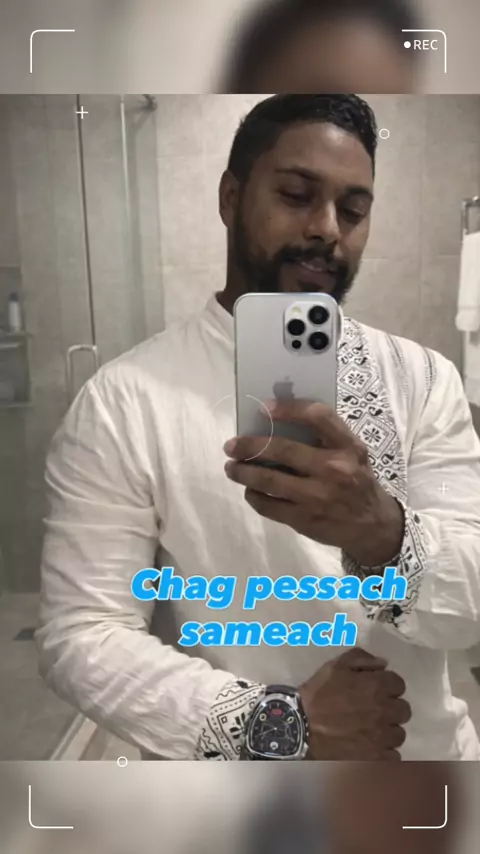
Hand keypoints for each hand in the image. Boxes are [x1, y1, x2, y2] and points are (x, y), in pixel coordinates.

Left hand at [224, 399, 403, 567]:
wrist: (373, 526)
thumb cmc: (357, 480)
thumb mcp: (353, 453)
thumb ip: (324, 438)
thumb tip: (275, 423)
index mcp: (348, 446)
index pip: (317, 416)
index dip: (288, 409)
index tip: (263, 408)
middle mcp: (334, 469)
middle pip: (282, 449)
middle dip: (249, 445)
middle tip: (231, 445)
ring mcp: (317, 497)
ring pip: (268, 479)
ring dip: (243, 472)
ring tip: (232, 467)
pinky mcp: (304, 520)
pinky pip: (268, 505)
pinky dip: (253, 495)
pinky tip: (249, 490)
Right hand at [299, 648, 410, 760]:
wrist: (300, 728)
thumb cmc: (318, 695)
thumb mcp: (335, 666)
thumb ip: (361, 658)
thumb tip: (383, 663)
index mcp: (376, 686)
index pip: (399, 684)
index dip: (387, 685)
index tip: (376, 689)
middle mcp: (384, 711)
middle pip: (404, 710)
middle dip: (391, 707)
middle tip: (374, 710)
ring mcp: (382, 737)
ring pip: (399, 734)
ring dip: (388, 731)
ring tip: (370, 731)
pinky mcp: (376, 759)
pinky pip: (393, 756)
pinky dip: (384, 753)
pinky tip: (370, 748)